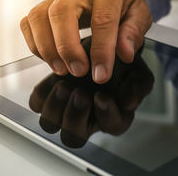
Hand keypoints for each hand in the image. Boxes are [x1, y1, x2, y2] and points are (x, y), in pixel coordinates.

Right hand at [20, 0, 151, 82]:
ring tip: (62, 69)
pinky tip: (50, 58)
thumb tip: (125, 53)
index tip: (101, 74)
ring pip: (39, 16)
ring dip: (47, 48)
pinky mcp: (45, 3)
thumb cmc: (124, 1)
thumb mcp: (140, 13)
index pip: (102, 19)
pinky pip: (29, 22)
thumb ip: (133, 32)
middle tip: (78, 71)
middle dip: (67, 47)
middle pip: (62, 13)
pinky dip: (35, 43)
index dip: (101, 50)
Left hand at [29, 49, 153, 147]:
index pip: (111, 126)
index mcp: (114, 114)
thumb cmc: (120, 59)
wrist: (101, 41)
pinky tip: (55, 78)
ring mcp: (67, 107)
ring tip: (64, 85)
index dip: (106, 114)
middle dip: (75, 116)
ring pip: (51, 125)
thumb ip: (140, 84)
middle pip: (74, 137)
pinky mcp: (50, 95)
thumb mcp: (138, 69)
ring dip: (55, 107)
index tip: (102, 96)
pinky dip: (43, 93)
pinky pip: (38, 103)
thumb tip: (131, 102)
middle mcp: (89, 116)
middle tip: (80, 93)